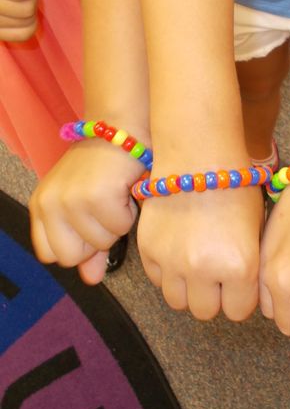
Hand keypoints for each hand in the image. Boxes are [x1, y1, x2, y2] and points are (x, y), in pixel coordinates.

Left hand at [30, 140, 143, 284]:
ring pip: (101, 243)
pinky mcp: (96, 196)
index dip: (75, 247)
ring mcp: (72, 200)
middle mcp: (50, 204)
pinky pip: (120, 228)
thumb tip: (91, 280)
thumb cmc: (103, 169)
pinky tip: (126, 191)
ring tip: (116, 197)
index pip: (50, 254)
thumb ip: (87, 246)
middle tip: (104, 212)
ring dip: (116, 225)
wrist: (120, 128)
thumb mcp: (86, 207)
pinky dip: (130, 214)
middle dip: (95, 241)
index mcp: (41, 206)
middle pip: (71, 256)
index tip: (89, 228)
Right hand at [138, 181, 263, 321]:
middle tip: (215, 274)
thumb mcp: (255, 231)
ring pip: (177, 301)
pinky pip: (157, 279)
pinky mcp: (148, 250)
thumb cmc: (235, 187)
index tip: (238, 282)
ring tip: (194, 264)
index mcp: (240, 266)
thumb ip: (248, 268)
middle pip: (205, 311)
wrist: (198, 156)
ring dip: (187, 288)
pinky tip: (177, 250)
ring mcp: (172, 261)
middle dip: (212, 296)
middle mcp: (205, 269)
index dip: (240, 298)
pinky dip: (166, 272)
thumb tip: (241, 292)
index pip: (238, 311)